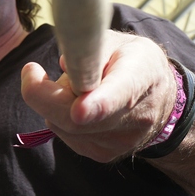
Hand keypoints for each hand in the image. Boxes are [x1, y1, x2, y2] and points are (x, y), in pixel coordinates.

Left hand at [20, 30, 176, 162]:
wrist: (162, 102)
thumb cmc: (136, 64)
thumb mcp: (121, 41)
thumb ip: (91, 48)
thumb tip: (65, 66)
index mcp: (140, 78)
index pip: (120, 95)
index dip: (98, 105)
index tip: (79, 109)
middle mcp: (133, 118)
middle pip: (75, 119)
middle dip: (42, 94)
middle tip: (33, 71)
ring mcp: (117, 142)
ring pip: (62, 125)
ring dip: (54, 103)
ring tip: (72, 87)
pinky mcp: (101, 154)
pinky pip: (63, 134)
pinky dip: (58, 116)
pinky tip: (75, 104)